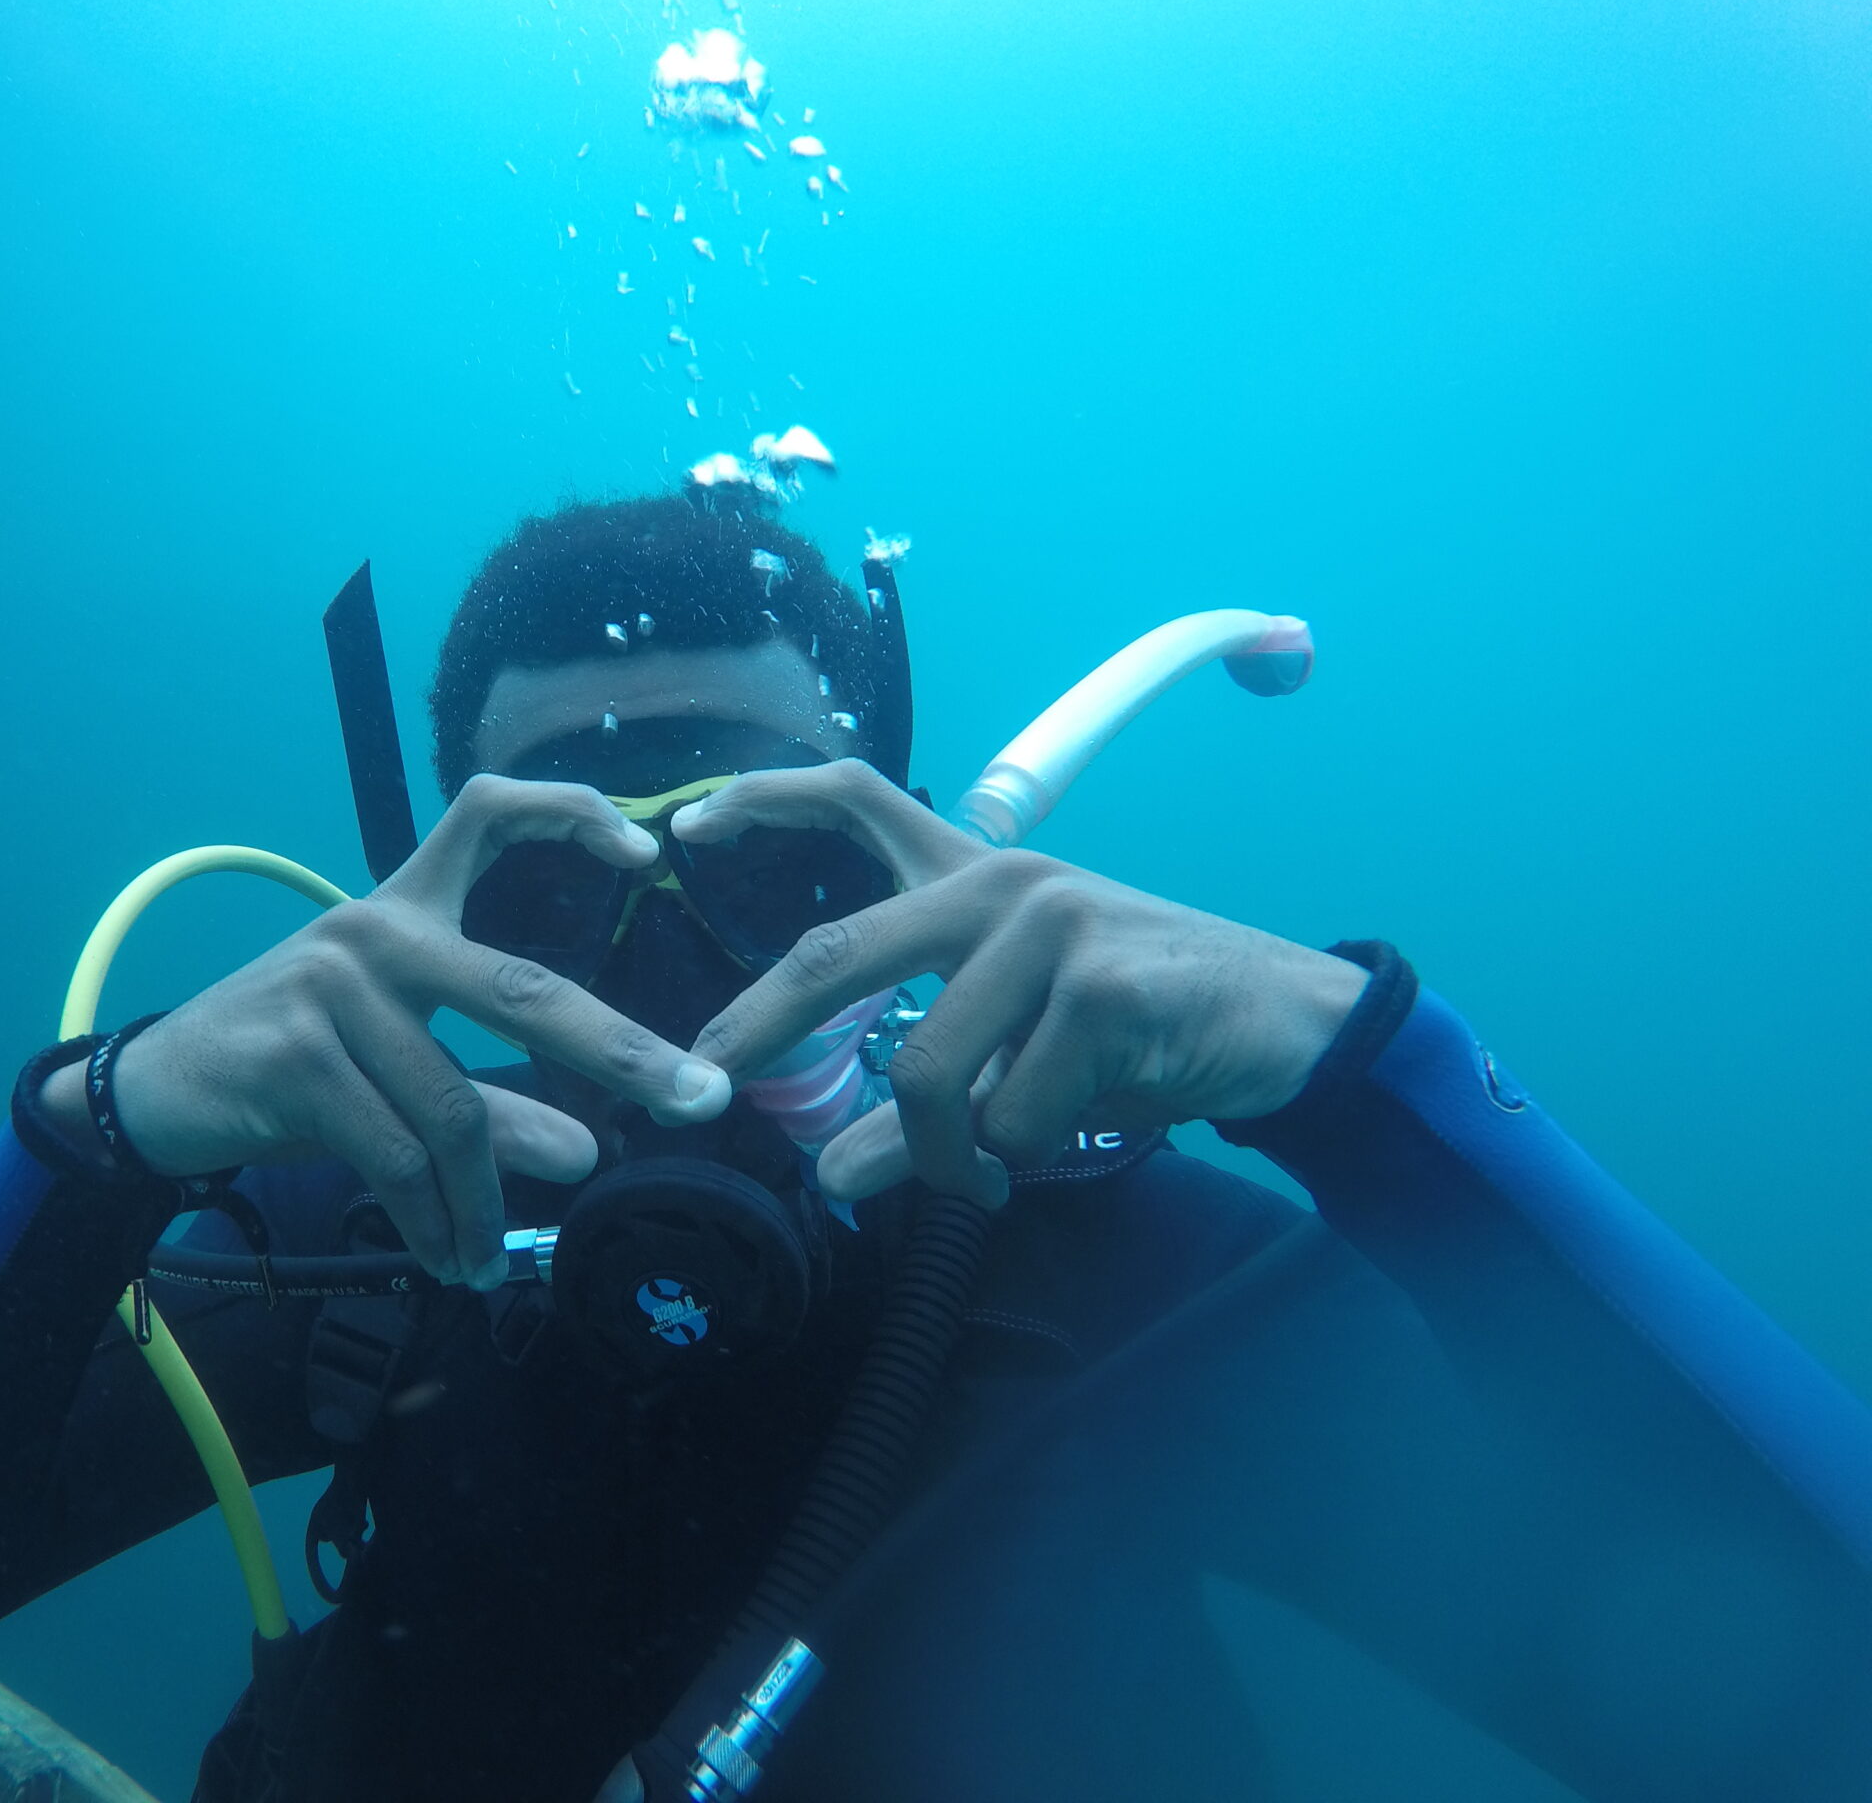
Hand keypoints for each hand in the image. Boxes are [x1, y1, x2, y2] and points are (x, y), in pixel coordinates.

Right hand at [42, 776, 733, 1288]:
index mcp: (403, 910)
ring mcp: (330, 987)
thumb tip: (588, 1150)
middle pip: (519, 989)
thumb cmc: (290, 1073)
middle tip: (697, 1099)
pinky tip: (450, 1257)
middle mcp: (373, 932)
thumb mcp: (393, 1074)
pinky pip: (395, 1156)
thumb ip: (489, 1100)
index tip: (649, 851)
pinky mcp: (294, 1055)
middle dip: (622, 1051)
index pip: (486, 814)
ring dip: (487, 1202)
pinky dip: (433, 1220)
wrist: (152, 1094)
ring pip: (453, 1109)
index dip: (570, 813)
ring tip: (493, 1261)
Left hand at [678, 761, 1366, 1207]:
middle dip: (759, 1026)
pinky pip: (1014, 1114)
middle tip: (705, 1081)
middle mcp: (1003, 886)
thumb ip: (925, 1101)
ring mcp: (1053, 929)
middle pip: (838, 953)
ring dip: (943, 1158)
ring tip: (983, 1181)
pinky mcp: (1104, 990)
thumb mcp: (1021, 1060)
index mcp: (976, 880)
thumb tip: (828, 1175)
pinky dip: (1022, 1159)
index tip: (686, 824)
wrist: (1293, 1027)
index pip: (858, 798)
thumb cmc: (1146, 1034)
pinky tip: (1063, 1148)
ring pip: (927, 1073)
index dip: (767, 801)